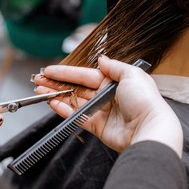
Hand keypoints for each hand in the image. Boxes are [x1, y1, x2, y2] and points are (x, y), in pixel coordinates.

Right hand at [33, 56, 182, 156]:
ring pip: (74, 102)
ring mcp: (101, 112)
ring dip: (57, 96)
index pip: (85, 75)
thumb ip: (113, 66)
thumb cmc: (145, 101)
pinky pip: (77, 117)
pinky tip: (53, 104)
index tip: (50, 70)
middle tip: (39, 81)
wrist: (149, 128)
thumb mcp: (131, 74)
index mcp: (114, 82)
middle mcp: (106, 96)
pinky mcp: (97, 127)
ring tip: (40, 91)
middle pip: (76, 88)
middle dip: (57, 84)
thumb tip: (102, 59)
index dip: (67, 72)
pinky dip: (64, 110)